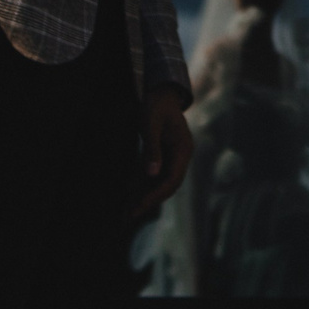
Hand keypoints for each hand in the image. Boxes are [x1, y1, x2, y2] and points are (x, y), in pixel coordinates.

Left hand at [135, 84, 192, 218]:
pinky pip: (153, 176)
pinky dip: (142, 186)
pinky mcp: (162, 156)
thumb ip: (152, 149)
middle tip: (128, 216)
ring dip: (144, 197)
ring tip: (125, 213)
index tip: (139, 206)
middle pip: (167, 185)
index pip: (172, 179)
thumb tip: (151, 174)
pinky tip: (128, 196)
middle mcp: (180, 157)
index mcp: (183, 150)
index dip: (156, 194)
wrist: (161, 92)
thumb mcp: (151, 124)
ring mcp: (172, 157)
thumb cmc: (156, 105)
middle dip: (148, 201)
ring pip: (159, 183)